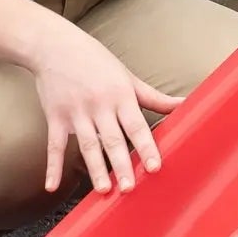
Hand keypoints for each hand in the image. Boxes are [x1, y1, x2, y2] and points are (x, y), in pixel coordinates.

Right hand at [27, 17, 180, 196]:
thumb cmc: (95, 60)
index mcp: (120, 96)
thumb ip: (154, 97)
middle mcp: (99, 106)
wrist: (54, 46)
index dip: (146, 147)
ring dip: (94, 169)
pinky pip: (54, 145)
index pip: (137, 126)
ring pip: (87, 145)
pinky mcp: (55, 117)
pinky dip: (52, 166)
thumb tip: (185, 103)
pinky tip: (52, 186)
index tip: (154, 167)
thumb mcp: (128, 76)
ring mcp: (76, 113)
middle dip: (121, 165)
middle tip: (129, 188)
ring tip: (103, 190)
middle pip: (112, 140)